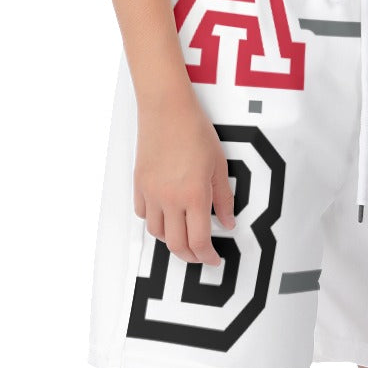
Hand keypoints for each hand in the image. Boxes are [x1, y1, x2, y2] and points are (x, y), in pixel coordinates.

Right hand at [134, 91, 235, 265]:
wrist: (166, 108)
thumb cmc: (195, 131)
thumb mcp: (219, 166)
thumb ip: (224, 198)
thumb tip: (228, 222)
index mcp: (194, 196)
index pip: (199, 241)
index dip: (207, 256)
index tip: (213, 259)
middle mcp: (169, 199)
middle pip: (176, 245)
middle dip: (190, 256)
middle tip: (200, 255)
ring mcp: (151, 193)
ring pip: (157, 233)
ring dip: (171, 241)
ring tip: (183, 237)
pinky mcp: (139, 184)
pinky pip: (143, 215)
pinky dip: (155, 222)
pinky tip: (166, 217)